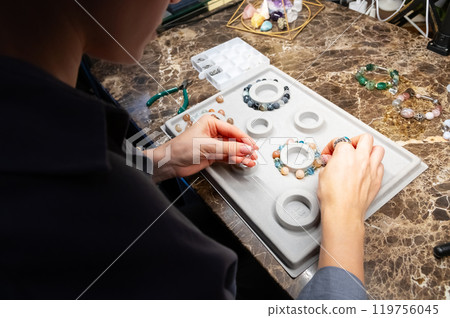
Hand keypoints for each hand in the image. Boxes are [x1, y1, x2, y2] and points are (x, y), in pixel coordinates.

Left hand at [145, 115, 257, 182]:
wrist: (170, 163)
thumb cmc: (181, 148)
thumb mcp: (208, 146)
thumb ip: (228, 148)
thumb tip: (245, 148)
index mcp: (211, 123)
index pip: (233, 130)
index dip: (244, 139)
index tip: (253, 146)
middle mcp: (213, 132)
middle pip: (234, 139)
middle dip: (244, 148)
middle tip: (254, 154)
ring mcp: (214, 144)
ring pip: (232, 149)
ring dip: (242, 155)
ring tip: (251, 160)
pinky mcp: (213, 155)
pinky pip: (228, 156)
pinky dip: (235, 159)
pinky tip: (243, 162)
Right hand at [317, 134, 383, 282]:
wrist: (343, 211)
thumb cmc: (332, 196)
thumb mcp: (323, 175)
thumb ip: (329, 164)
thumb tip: (331, 163)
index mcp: (345, 154)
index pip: (340, 141)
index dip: (332, 147)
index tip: (329, 154)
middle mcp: (361, 158)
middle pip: (365, 138)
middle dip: (355, 141)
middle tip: (349, 146)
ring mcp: (371, 168)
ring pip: (378, 149)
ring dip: (370, 150)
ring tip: (362, 155)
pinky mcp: (377, 180)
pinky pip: (380, 166)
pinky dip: (374, 165)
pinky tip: (367, 169)